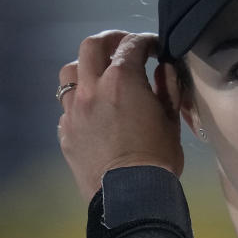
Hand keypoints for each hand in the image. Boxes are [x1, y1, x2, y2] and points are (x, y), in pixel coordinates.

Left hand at [57, 31, 183, 201]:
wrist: (130, 197)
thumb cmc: (158, 157)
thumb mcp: (172, 119)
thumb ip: (167, 87)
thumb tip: (164, 67)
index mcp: (122, 80)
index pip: (131, 45)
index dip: (146, 41)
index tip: (155, 49)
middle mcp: (92, 88)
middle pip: (92, 46)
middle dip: (111, 40)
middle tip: (125, 47)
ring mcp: (73, 111)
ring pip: (70, 73)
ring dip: (87, 68)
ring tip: (100, 76)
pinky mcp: (65, 132)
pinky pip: (68, 106)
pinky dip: (81, 101)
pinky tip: (94, 112)